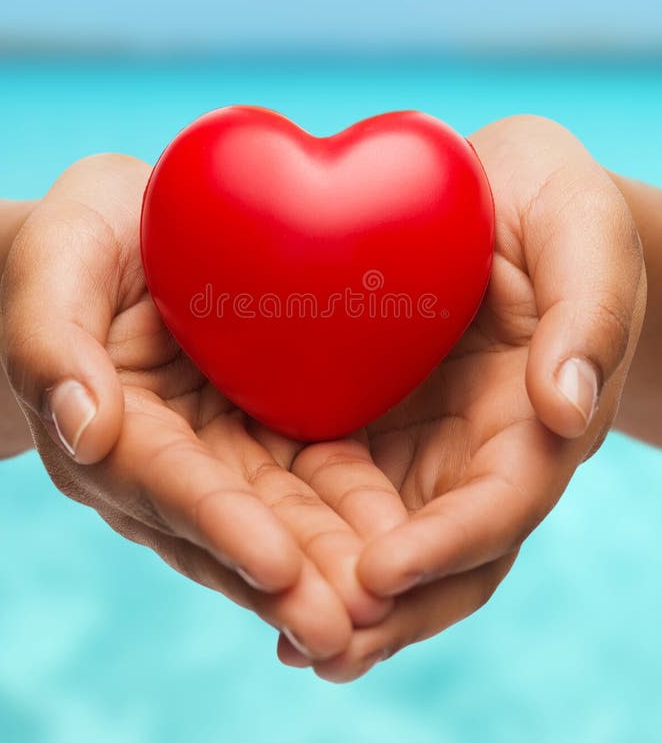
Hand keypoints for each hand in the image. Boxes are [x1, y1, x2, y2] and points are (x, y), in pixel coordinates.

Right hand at [0, 154, 408, 658]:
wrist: (138, 228)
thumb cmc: (88, 238)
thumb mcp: (57, 260)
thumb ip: (51, 339)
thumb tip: (84, 430)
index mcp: (109, 428)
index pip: (164, 482)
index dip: (219, 523)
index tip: (276, 565)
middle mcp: (168, 459)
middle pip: (230, 525)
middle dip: (287, 579)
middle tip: (349, 629)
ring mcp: (221, 453)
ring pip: (279, 518)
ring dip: (328, 568)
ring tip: (385, 612)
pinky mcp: (268, 432)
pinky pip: (313, 478)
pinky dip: (351, 517)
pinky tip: (402, 546)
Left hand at [276, 115, 645, 680]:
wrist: (499, 194)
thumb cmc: (555, 208)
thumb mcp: (582, 234)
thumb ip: (589, 312)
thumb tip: (568, 408)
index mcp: (539, 418)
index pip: (502, 505)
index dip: (447, 546)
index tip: (380, 575)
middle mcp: (480, 449)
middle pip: (443, 555)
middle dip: (388, 608)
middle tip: (316, 646)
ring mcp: (423, 443)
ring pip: (386, 538)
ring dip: (340, 593)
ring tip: (282, 634)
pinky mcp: (370, 420)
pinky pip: (337, 488)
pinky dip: (305, 531)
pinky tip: (253, 556)